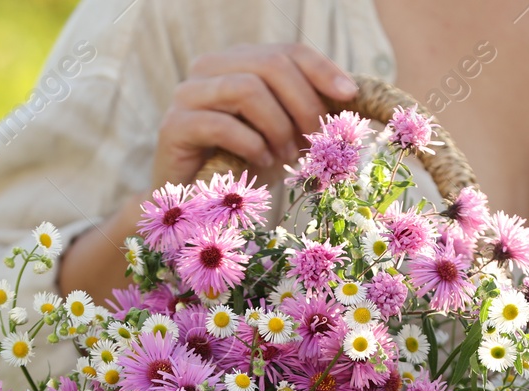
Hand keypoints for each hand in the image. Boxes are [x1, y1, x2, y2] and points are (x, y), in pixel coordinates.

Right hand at [152, 43, 358, 186]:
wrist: (199, 200)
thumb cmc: (247, 163)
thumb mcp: (285, 132)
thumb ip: (309, 110)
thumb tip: (353, 96)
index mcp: (238, 62)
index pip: (287, 51)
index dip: (322, 69)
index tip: (349, 95)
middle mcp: (209, 68)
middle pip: (269, 65)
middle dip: (303, 103)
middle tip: (316, 139)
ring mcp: (187, 94)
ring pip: (247, 89)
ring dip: (277, 126)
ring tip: (286, 156)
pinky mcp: (175, 125)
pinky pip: (221, 124)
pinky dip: (251, 145)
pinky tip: (260, 163)